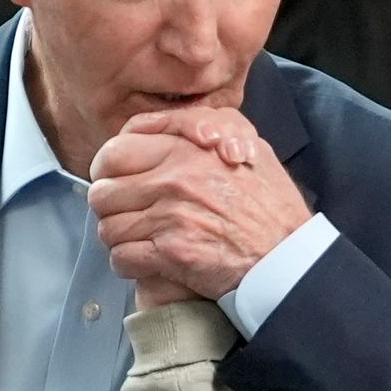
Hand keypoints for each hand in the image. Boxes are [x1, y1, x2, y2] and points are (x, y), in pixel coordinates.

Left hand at [85, 107, 313, 306]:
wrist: (288, 257)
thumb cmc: (270, 206)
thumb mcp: (248, 146)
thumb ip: (204, 127)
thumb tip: (160, 127)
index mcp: (185, 150)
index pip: (115, 151)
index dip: (107, 169)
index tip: (113, 181)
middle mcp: (172, 180)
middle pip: (103, 192)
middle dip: (109, 207)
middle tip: (124, 215)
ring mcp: (169, 217)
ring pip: (108, 227)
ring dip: (118, 237)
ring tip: (136, 240)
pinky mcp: (170, 254)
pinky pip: (121, 258)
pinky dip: (127, 264)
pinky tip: (143, 262)